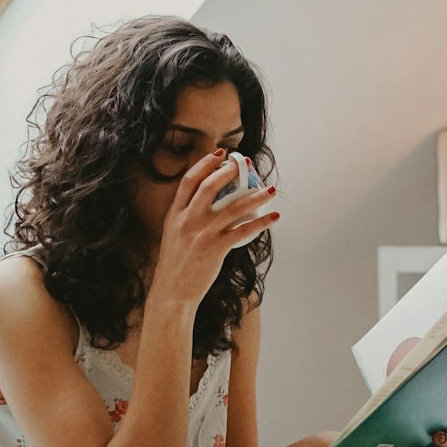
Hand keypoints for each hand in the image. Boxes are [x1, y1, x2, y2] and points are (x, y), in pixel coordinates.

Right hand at [151, 150, 278, 310]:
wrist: (172, 291)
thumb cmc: (176, 263)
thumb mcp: (173, 233)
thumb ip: (187, 215)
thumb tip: (209, 201)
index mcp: (175, 214)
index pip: (189, 181)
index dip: (205, 164)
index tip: (220, 154)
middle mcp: (187, 220)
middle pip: (210, 187)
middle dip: (230, 172)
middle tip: (247, 164)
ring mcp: (202, 234)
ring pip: (233, 207)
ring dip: (255, 196)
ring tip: (271, 190)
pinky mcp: (215, 249)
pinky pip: (243, 231)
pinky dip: (261, 223)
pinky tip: (273, 217)